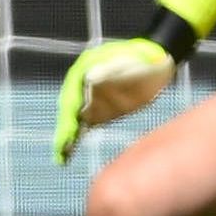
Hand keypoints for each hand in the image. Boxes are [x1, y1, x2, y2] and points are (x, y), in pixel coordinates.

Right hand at [54, 36, 175, 162]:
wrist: (155, 63)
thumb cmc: (143, 58)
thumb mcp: (129, 60)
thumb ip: (111, 69)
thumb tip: (90, 77)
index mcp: (85, 69)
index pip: (74, 93)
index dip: (70, 110)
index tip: (69, 125)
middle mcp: (82, 85)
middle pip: (70, 108)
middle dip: (65, 128)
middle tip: (61, 147)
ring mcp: (89, 98)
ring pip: (74, 119)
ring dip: (67, 137)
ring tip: (60, 157)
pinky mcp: (99, 110)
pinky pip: (85, 125)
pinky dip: (78, 137)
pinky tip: (69, 152)